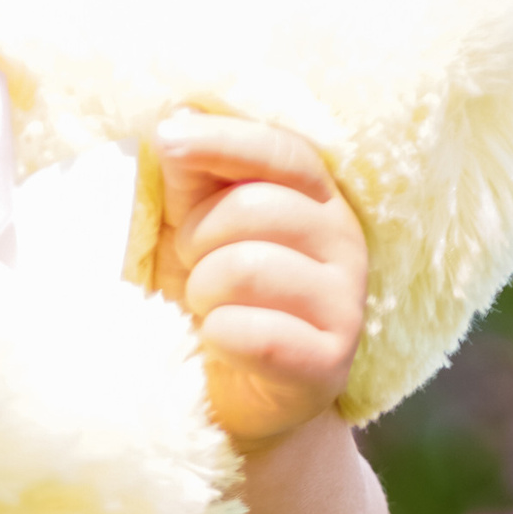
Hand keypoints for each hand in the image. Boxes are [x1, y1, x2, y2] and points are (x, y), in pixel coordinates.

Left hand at [151, 112, 366, 449]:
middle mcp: (343, 242)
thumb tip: (178, 118)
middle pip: (256, 207)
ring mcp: (345, 304)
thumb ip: (191, 173)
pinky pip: (257, 334)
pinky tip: (220, 341)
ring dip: (203, 291)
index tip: (167, 141)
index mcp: (314, 198)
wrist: (227, 395)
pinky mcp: (330, 364)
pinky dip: (219, 336)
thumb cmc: (208, 294)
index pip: (282, 150)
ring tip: (206, 307)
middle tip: (193, 268)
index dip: (224, 141)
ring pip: (249, 268)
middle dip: (199, 238)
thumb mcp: (190, 224)